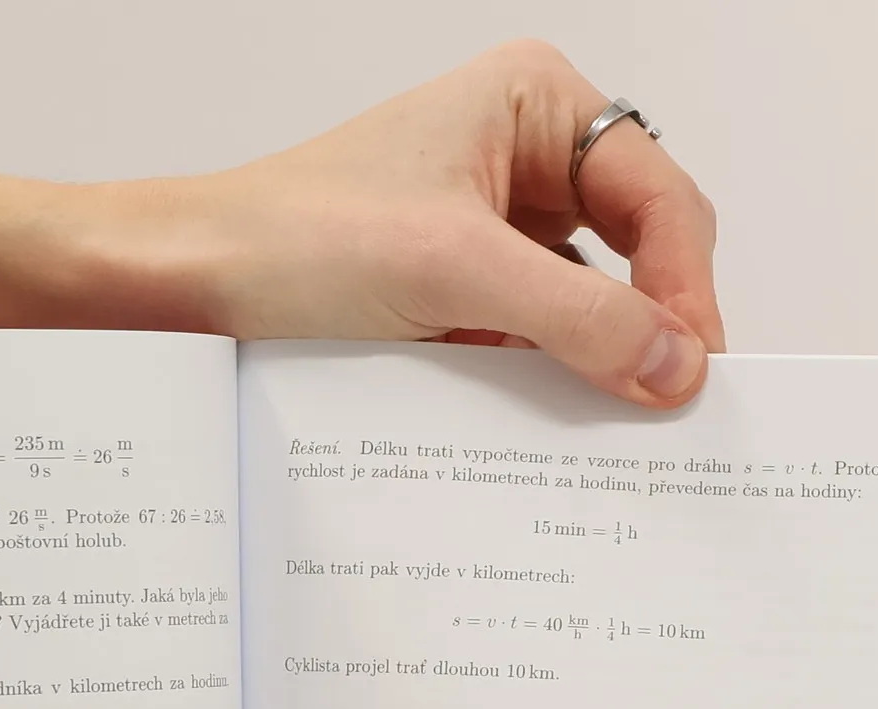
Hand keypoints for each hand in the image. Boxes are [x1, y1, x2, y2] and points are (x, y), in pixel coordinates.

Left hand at [0, 40, 720, 407]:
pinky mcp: (455, 296)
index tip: (694, 371)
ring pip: (586, 305)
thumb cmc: (292, 241)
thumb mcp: (452, 273)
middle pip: (636, 251)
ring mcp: (489, 228)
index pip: (659, 196)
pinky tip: (551, 434)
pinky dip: (545, 386)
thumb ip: (578, 319)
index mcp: (534, 104)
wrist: (183, 288)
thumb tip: (681, 368)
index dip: (686, 286)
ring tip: (615, 434)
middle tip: (669, 413)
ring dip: (597, 366)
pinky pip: (531, 342)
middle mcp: (522, 156)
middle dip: (652, 327)